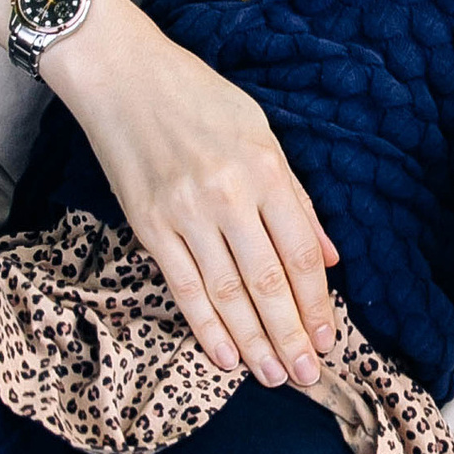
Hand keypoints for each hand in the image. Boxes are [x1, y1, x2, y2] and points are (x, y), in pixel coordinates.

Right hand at [61, 0, 340, 388]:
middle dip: (292, 334)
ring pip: (227, 294)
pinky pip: (183, 288)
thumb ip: (295, 198)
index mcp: (265, 170)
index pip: (300, 253)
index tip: (331, 338)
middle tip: (308, 375)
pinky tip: (226, 357)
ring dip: (254, 342)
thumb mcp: (261, 133)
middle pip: (268, 281)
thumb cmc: (198, 98)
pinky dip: (206, 327)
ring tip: (273, 376)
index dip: (318, 302)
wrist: (122, 76)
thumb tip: (329, 256)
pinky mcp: (149, 226)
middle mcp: (228, 196)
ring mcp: (185, 214)